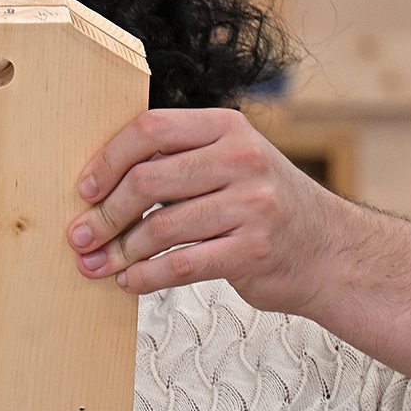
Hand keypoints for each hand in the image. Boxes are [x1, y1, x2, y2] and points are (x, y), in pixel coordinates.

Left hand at [68, 108, 354, 313]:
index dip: (107, 160)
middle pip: (147, 180)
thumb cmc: (263, 208)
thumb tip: (97, 187)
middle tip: (79, 238)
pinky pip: (181, 265)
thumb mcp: (230, 166)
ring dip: (119, 252)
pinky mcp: (253, 250)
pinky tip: (129, 281)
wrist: (331, 252)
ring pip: (160, 228)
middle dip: (103, 214)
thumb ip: (178, 162)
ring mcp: (252, 204)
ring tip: (96, 266)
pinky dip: (146, 277)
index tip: (84, 191)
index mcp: (227, 128)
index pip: (150, 129)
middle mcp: (242, 159)